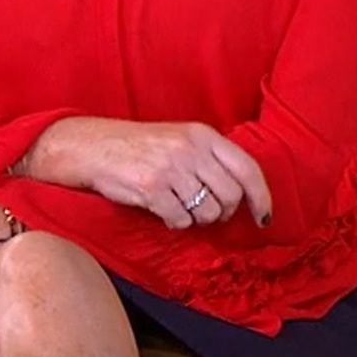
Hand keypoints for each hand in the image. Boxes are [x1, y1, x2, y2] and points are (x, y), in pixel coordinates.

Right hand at [24, 117, 271, 230]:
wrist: (92, 147)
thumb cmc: (139, 146)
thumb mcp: (180, 139)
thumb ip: (210, 159)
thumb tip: (242, 195)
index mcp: (203, 134)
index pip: (248, 169)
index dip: (262, 198)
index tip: (264, 218)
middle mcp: (190, 149)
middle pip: (231, 197)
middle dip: (222, 212)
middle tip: (206, 212)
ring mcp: (171, 169)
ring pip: (208, 213)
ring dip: (197, 219)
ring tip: (178, 206)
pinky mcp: (152, 189)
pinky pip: (181, 221)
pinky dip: (174, 222)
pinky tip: (161, 210)